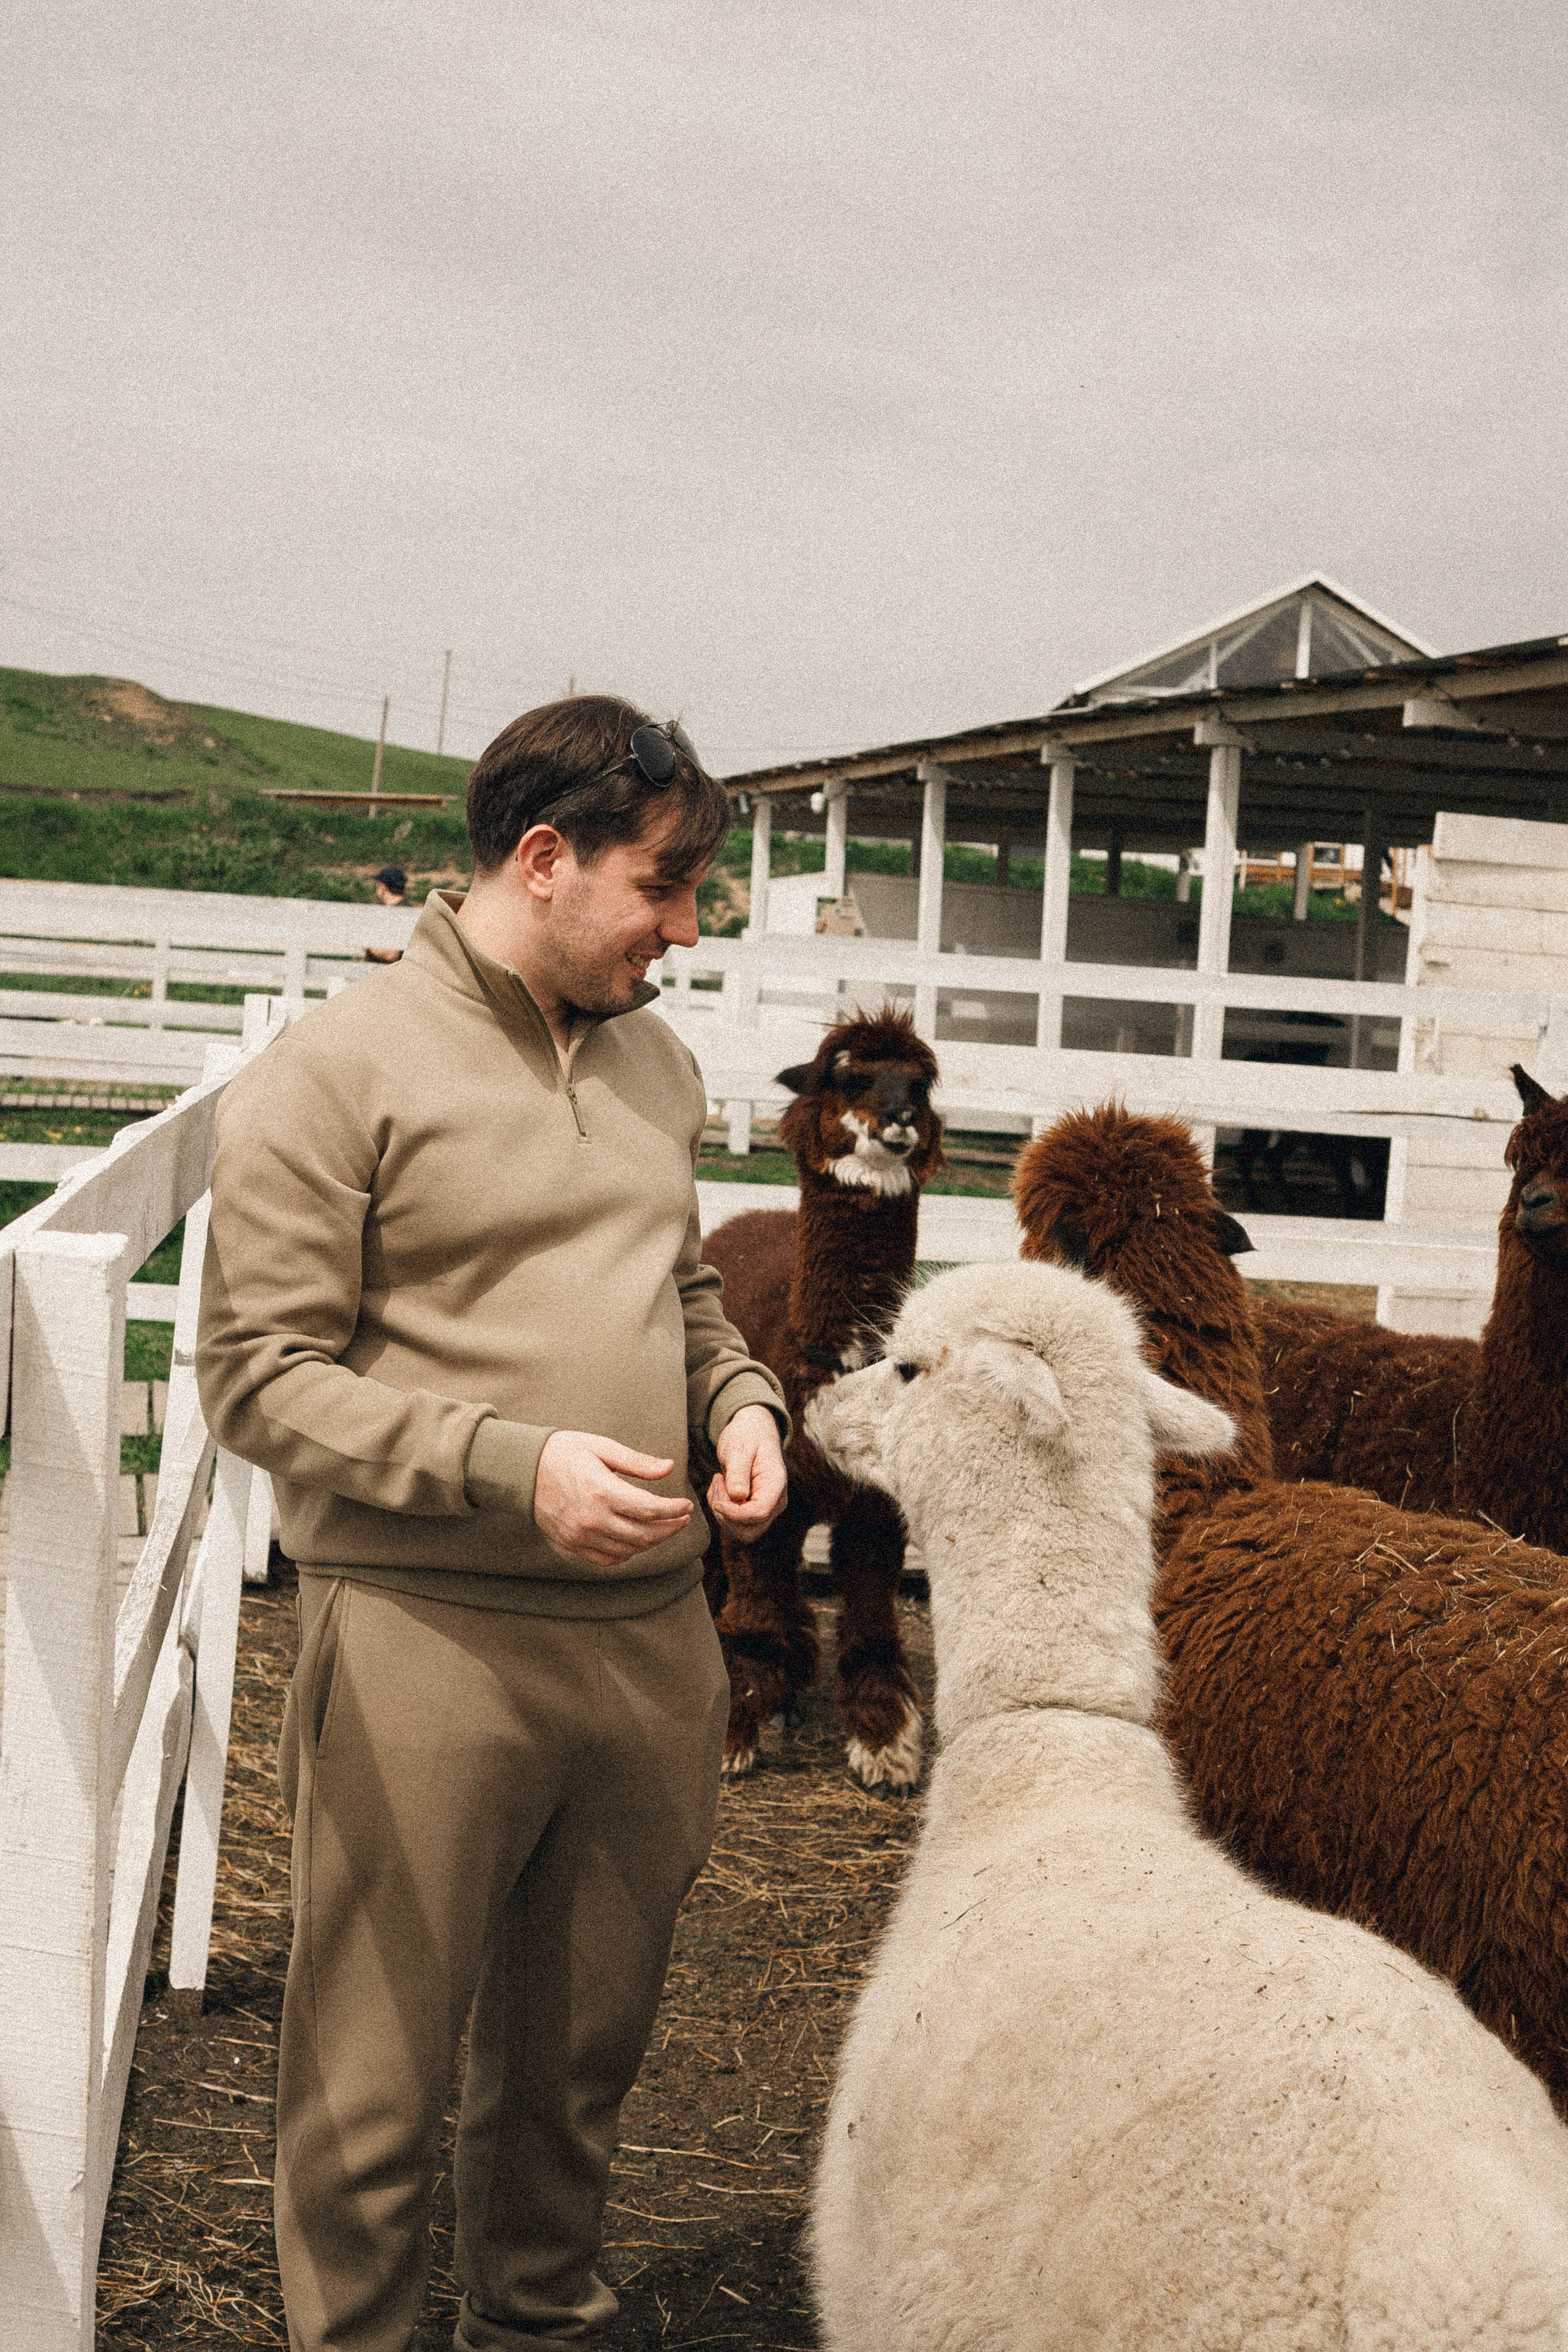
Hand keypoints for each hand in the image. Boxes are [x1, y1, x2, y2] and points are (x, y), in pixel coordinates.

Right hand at [534, 1430, 693, 1567]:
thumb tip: (669, 1468)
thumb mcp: (601, 1446)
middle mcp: (592, 1519)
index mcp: (601, 1490)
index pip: (650, 1510)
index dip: (674, 1510)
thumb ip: (637, 1462)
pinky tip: (637, 1539)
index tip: (687, 1506)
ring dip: (652, 1541)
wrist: (521, 1470)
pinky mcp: (573, 1544)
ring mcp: (581, 1536)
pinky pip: (609, 1559)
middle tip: (682, 1518)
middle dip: (670, 1528)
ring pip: (629, 1550)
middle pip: (644, 1535)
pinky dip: (629, 1553)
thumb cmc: (564, 1452)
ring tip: (663, 1527)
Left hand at [709, 1403, 787, 1540]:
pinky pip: (736, 1524)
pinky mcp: (755, 1511)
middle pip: (750, 1530)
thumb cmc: (747, 1436)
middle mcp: (775, 1501)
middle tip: (718, 1486)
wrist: (753, 1432)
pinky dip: (721, 1512)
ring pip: (741, 1532)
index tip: (717, 1500)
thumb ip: (738, 1471)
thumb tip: (738, 1497)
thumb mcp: (739, 1448)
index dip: (734, 1513)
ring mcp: (767, 1508)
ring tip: (718, 1484)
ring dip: (722, 1514)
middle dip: (726, 1516)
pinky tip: (719, 1489)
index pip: (759, 1512)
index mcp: (776, 1483)